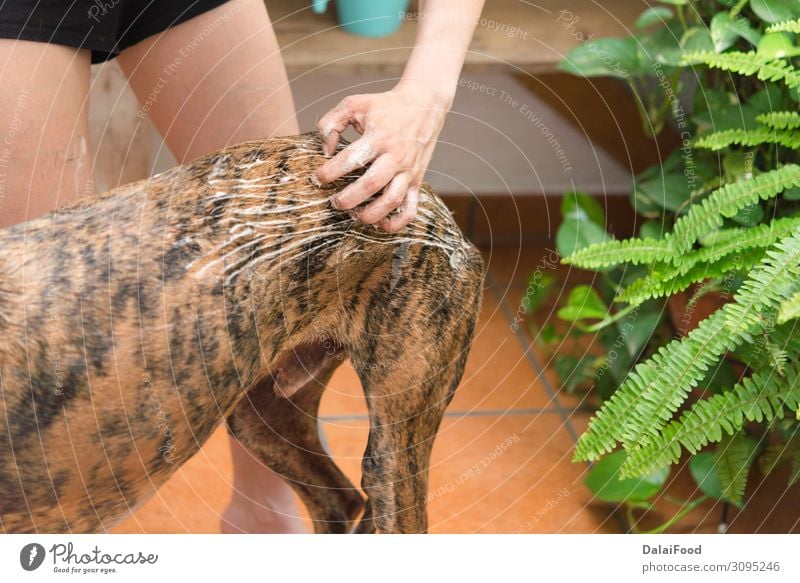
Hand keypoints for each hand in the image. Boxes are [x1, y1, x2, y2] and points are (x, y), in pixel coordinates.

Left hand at [314, 81, 449, 231]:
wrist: (424, 105)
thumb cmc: (385, 106)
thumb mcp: (354, 104)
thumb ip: (331, 123)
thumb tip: (325, 150)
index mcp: (379, 136)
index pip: (351, 159)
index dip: (329, 172)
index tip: (317, 178)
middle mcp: (396, 156)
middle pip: (371, 185)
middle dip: (348, 199)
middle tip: (334, 202)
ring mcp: (409, 171)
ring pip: (391, 201)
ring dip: (370, 214)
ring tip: (354, 215)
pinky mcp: (417, 180)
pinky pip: (410, 209)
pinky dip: (396, 222)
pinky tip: (380, 224)